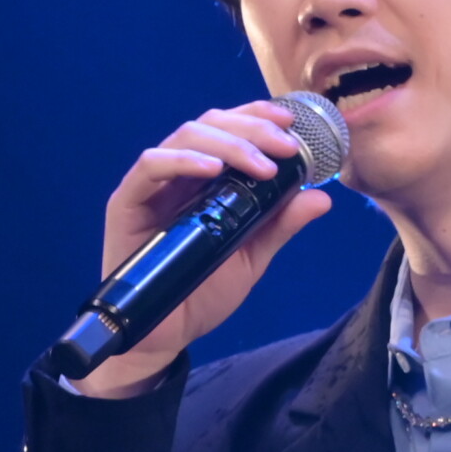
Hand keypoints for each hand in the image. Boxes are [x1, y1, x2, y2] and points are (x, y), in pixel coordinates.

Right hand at [73, 101, 332, 398]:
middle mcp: (178, 173)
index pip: (229, 127)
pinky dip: (184, 160)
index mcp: (205, 178)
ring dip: (229, 143)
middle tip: (287, 148)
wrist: (166, 335)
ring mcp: (151, 185)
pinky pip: (150, 166)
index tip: (292, 124)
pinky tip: (212, 168)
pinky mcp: (127, 202)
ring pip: (185, 136)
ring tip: (262, 166)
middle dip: (253, 129)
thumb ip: (280, 224)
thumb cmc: (202, 292)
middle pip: (211, 124)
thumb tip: (323, 197)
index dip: (258, 116)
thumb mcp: (252, 256)